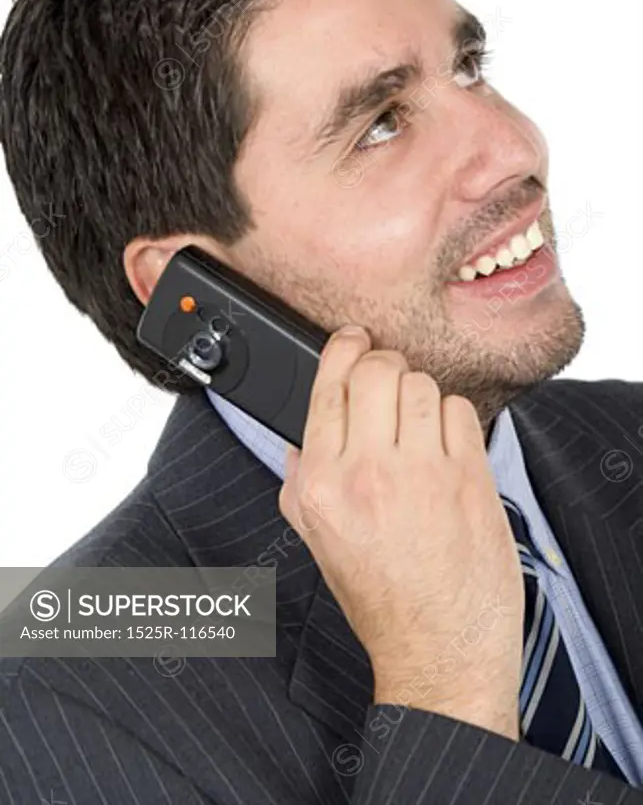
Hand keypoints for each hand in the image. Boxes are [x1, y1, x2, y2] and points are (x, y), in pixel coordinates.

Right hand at [279, 325, 523, 739]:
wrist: (440, 648)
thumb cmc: (381, 599)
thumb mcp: (318, 543)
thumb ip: (301, 483)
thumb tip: (298, 439)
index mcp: (322, 486)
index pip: (328, 385)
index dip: (342, 348)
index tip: (352, 339)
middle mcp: (368, 473)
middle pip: (376, 370)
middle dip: (382, 365)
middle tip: (388, 383)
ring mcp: (423, 473)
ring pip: (421, 385)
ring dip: (420, 397)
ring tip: (419, 431)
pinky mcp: (469, 478)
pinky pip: (460, 411)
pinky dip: (454, 420)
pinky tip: (446, 450)